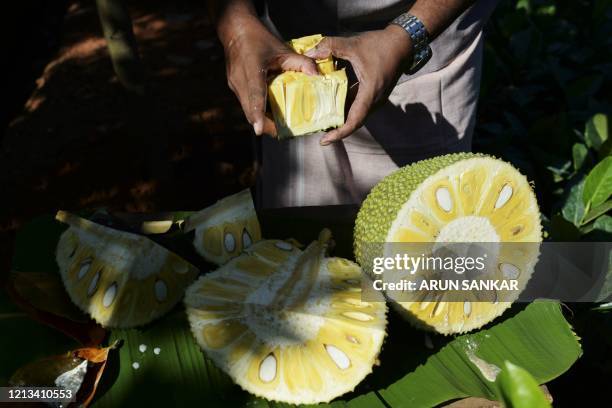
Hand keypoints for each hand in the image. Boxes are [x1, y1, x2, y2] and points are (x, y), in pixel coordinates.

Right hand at [222, 17, 317, 135]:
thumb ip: (301, 63)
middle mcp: (240, 81)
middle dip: (266, 125)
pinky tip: (270, 111)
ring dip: (262, 119)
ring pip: (247, 110)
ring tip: (280, 125)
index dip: (257, 115)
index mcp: (251, 70)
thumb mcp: (282, 49)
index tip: (259, 129)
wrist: (235, 30)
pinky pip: (246, 104)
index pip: (255, 96)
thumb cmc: (259, 38)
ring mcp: (234, 85)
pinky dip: (257, 110)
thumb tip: (318, 76)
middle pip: (251, 111)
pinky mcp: (234, 87)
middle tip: (284, 133)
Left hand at [305, 26, 412, 144]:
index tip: (325, 140)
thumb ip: (330, 47)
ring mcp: (376, 99)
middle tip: (317, 130)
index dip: (339, 133)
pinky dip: (346, 107)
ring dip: (341, 118)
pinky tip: (332, 102)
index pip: (354, 121)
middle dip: (336, 128)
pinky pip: (359, 106)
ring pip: (356, 114)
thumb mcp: (353, 44)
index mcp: (370, 93)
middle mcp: (374, 101)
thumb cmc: (381, 45)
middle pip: (354, 121)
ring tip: (321, 119)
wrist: (403, 43)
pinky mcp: (375, 95)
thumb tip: (309, 53)